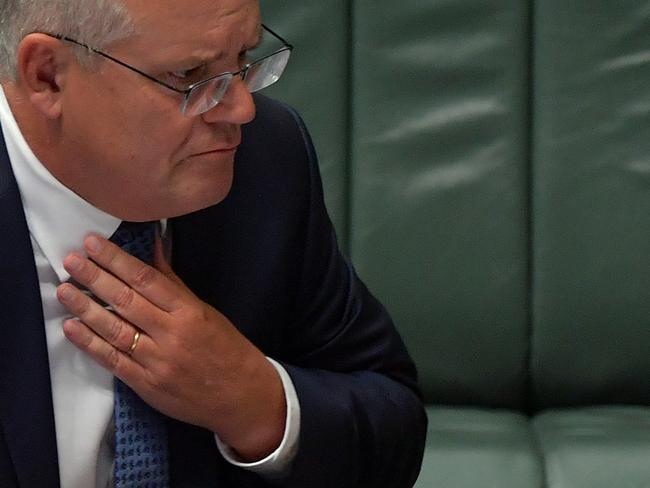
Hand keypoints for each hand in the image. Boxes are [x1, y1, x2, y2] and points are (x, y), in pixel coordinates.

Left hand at [56, 234, 285, 460]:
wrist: (240, 395)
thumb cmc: (225, 348)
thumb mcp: (204, 311)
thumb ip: (173, 283)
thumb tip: (154, 247)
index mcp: (188, 311)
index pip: (146, 279)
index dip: (117, 259)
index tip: (93, 243)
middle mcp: (171, 334)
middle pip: (126, 301)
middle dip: (95, 278)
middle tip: (71, 259)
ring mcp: (157, 362)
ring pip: (115, 330)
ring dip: (85, 308)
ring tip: (65, 290)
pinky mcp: (146, 385)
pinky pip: (113, 361)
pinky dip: (90, 344)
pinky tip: (71, 328)